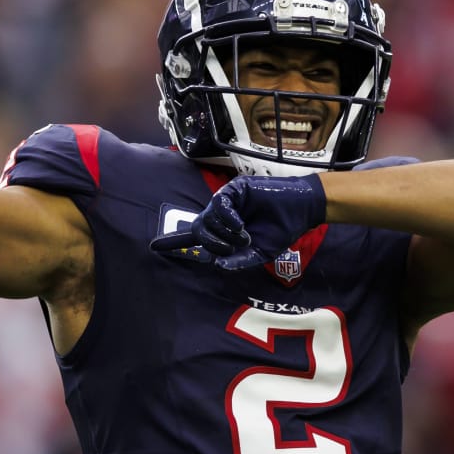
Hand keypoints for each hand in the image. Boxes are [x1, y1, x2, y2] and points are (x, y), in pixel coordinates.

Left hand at [150, 174, 325, 269]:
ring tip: (243, 236)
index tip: (153, 246)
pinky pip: (219, 204)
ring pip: (207, 219)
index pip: (193, 236)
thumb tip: (217, 264)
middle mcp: (221, 216)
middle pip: (198, 230)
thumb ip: (239, 261)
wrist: (300, 211)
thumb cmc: (281, 230)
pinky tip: (240, 225)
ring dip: (222, 234)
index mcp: (224, 232)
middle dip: (209, 243)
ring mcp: (227, 201)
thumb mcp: (259, 253)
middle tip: (230, 247)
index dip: (173, 241)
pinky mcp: (235, 189)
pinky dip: (226, 218)